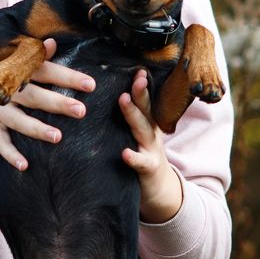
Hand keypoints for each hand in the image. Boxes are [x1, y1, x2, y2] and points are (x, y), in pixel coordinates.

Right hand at [0, 38, 94, 170]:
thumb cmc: (3, 67)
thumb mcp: (15, 56)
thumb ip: (36, 54)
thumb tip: (52, 43)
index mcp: (17, 69)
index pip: (46, 72)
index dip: (68, 77)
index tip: (90, 85)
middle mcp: (7, 90)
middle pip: (34, 97)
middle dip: (57, 104)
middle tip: (80, 111)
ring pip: (18, 121)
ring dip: (36, 129)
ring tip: (57, 137)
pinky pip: (0, 142)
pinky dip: (10, 154)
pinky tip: (24, 166)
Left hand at [119, 69, 183, 222]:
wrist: (159, 190)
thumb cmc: (140, 155)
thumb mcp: (134, 135)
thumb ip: (125, 119)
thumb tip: (99, 96)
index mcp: (145, 122)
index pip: (142, 100)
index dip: (140, 85)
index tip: (138, 68)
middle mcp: (150, 132)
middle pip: (145, 109)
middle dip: (140, 92)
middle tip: (137, 76)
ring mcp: (150, 149)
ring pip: (142, 129)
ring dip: (133, 114)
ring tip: (123, 100)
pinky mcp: (148, 168)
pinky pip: (141, 162)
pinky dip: (133, 157)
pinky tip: (124, 153)